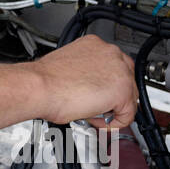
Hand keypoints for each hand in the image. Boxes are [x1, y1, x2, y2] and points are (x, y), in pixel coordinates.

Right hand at [0, 34, 138, 133]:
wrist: (40, 87)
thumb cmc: (45, 81)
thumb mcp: (69, 67)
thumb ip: (86, 72)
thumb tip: (89, 85)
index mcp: (95, 45)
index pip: (115, 66)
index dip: (108, 85)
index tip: (99, 95)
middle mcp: (110, 53)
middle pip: (127, 80)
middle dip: (113, 98)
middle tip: (97, 108)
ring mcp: (119, 70)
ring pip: (130, 96)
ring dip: (113, 110)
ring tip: (93, 114)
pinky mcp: (122, 90)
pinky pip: (128, 113)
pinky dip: (115, 123)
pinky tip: (97, 121)